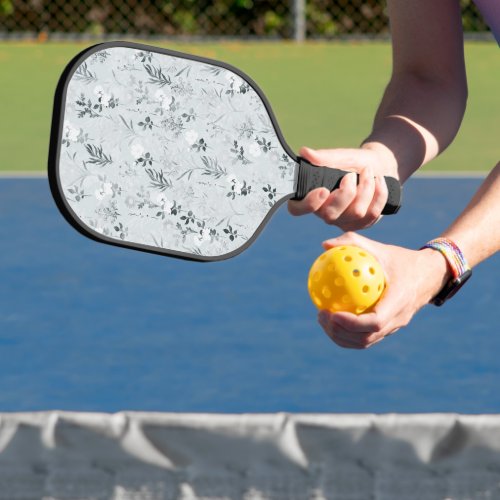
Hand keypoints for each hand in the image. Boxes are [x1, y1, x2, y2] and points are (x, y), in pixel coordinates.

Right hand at [288, 145, 397, 230]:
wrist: (379, 166)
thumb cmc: (354, 162)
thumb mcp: (341, 156)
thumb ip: (324, 157)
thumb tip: (305, 152)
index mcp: (312, 196)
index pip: (297, 209)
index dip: (308, 204)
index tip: (323, 190)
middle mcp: (324, 212)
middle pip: (330, 215)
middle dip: (346, 193)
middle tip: (351, 175)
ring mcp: (343, 221)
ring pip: (356, 213)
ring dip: (366, 188)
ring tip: (368, 172)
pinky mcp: (361, 224)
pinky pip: (372, 214)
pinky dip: (379, 193)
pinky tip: (379, 181)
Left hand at [316, 232, 450, 348]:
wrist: (429, 275)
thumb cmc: (401, 259)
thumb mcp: (380, 248)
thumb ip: (353, 243)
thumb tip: (325, 245)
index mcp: (399, 301)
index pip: (375, 321)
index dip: (352, 323)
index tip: (332, 313)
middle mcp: (398, 319)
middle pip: (366, 338)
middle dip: (340, 332)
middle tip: (321, 315)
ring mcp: (394, 327)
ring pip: (365, 342)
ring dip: (341, 336)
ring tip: (323, 319)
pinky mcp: (389, 329)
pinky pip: (366, 337)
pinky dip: (347, 334)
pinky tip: (332, 318)